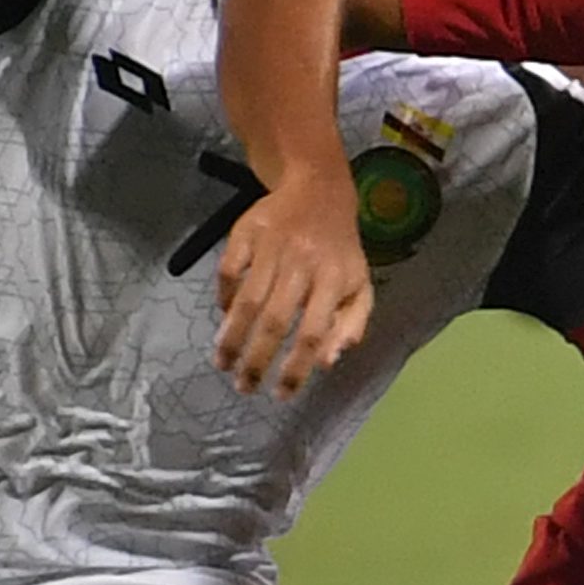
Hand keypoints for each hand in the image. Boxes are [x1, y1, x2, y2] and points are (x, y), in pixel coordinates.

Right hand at [211, 175, 372, 395]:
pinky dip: (223, 297)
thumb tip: (326, 363)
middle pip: (275, 320)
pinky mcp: (246, 232)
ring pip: (247, 299)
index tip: (281, 394)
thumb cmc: (340, 250)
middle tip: (244, 388)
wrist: (320, 190)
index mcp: (335, 280)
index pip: (313, 333)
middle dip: (257, 359)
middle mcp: (303, 264)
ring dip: (232, 337)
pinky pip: (229, 270)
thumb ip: (351, 325)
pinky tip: (223, 320)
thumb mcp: (360, 285)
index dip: (296, 367)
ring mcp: (273, 246)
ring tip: (223, 364)